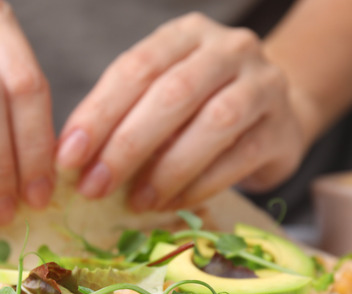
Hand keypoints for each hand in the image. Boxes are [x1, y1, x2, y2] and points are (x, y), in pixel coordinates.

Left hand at [57, 12, 306, 210]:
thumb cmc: (203, 108)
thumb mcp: (161, 97)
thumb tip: (75, 161)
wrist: (277, 113)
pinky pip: (240, 156)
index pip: (136, 67)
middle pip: (173, 93)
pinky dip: (201, 184)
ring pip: (214, 123)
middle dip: (127, 145)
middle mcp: (229, 50)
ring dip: (167, 169)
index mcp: (187, 34)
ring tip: (136, 201)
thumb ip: (124, 117)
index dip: (99, 113)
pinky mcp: (283, 128)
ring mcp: (264, 85)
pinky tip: (172, 202)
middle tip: (95, 187)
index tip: (68, 157)